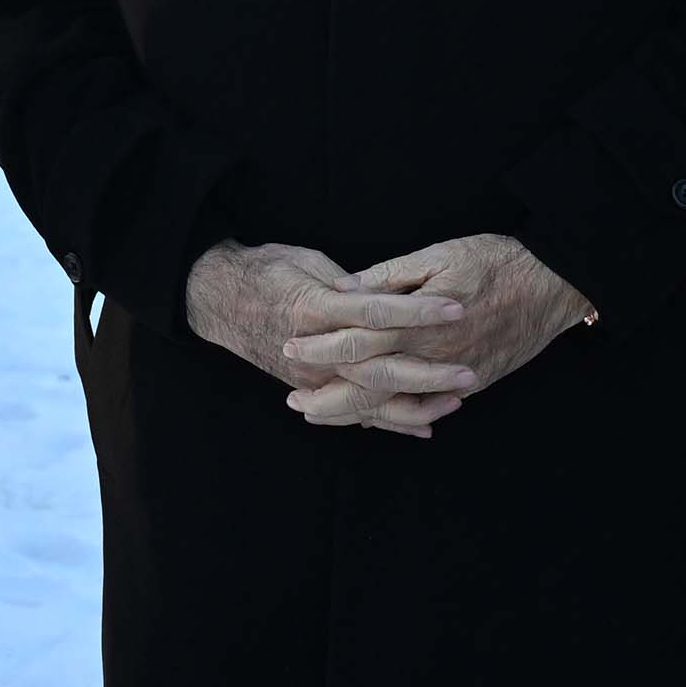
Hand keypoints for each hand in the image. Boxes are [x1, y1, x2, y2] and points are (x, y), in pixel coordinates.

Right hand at [186, 239, 472, 437]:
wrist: (216, 299)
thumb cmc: (264, 270)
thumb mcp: (304, 261)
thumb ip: (346, 283)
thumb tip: (382, 292)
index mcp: (315, 309)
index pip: (376, 312)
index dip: (417, 312)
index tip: (456, 309)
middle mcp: (314, 350)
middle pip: (379, 367)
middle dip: (427, 372)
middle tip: (469, 372)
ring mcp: (311, 376)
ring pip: (370, 400)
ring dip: (416, 404)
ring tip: (456, 400)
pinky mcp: (309, 389)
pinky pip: (354, 413)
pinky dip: (389, 422)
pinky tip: (425, 425)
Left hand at [286, 234, 592, 427]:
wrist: (557, 282)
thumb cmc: (497, 260)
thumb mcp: (439, 255)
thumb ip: (389, 276)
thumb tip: (345, 287)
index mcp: (418, 322)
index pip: (356, 341)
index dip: (320, 348)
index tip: (290, 348)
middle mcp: (434, 355)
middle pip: (369, 386)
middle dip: (328, 396)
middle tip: (295, 400)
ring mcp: (456, 374)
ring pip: (396, 405)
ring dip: (358, 413)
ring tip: (324, 416)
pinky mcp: (475, 381)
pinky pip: (429, 407)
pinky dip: (400, 416)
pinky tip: (377, 419)